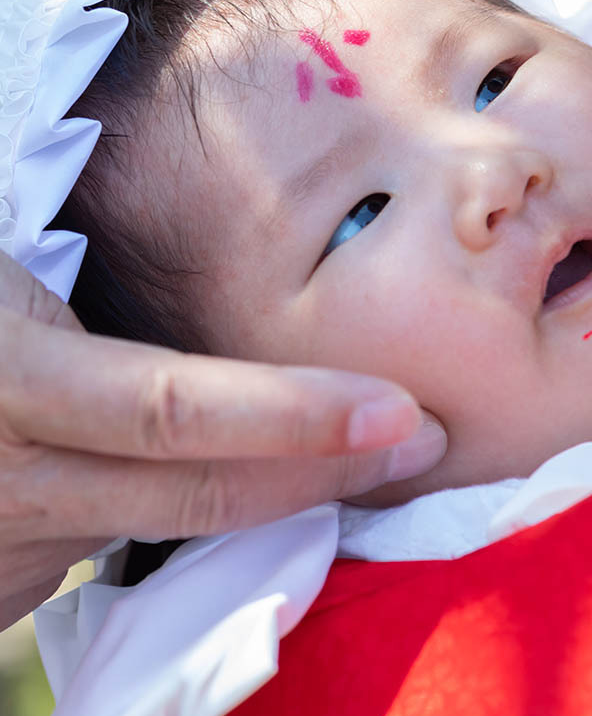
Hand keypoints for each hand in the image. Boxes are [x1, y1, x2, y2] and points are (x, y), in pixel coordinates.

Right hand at [0, 252, 444, 629]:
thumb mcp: (4, 239)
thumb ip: (55, 251)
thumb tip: (143, 175)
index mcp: (2, 378)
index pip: (166, 412)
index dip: (290, 418)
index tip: (397, 411)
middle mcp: (2, 474)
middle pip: (190, 489)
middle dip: (319, 474)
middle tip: (426, 441)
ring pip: (166, 526)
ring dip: (274, 501)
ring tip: (366, 456)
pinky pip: (118, 540)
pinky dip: (194, 512)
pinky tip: (259, 474)